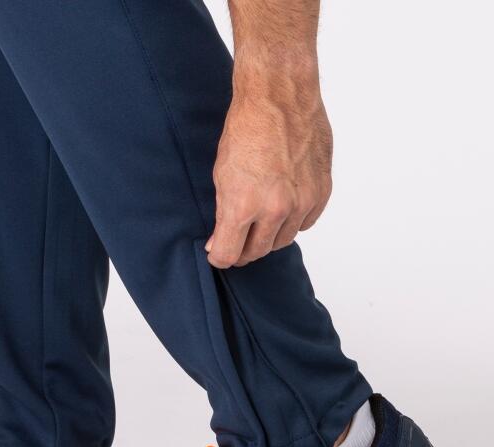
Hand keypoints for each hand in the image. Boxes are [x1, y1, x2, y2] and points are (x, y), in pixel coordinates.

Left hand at [206, 69, 332, 268]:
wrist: (280, 96)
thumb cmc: (246, 130)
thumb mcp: (222, 175)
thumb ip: (223, 214)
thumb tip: (219, 243)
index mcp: (244, 206)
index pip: (229, 255)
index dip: (220, 257)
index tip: (218, 253)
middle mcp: (275, 209)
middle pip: (257, 252)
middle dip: (243, 250)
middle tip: (237, 241)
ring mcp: (302, 201)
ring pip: (283, 240)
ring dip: (269, 236)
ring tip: (259, 221)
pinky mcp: (322, 192)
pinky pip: (305, 223)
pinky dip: (293, 220)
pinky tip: (282, 207)